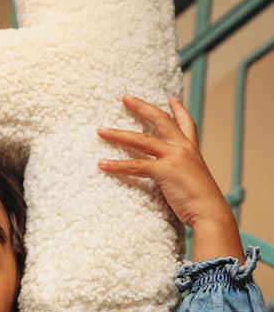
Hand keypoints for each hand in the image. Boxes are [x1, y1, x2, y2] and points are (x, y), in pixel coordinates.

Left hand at [96, 94, 233, 228]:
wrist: (211, 213)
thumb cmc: (201, 203)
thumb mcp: (193, 180)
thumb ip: (181, 172)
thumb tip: (171, 175)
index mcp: (192, 150)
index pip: (186, 123)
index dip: (178, 109)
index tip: (170, 99)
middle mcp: (184, 148)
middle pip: (160, 120)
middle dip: (141, 107)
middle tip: (125, 97)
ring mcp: (174, 157)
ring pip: (140, 140)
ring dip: (118, 134)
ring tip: (101, 131)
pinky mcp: (164, 171)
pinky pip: (135, 165)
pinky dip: (116, 165)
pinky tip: (102, 164)